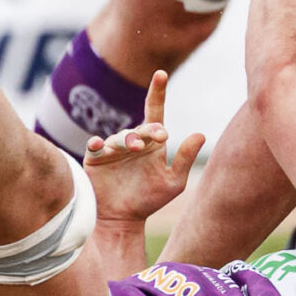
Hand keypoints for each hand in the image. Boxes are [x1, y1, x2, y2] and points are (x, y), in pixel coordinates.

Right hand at [85, 71, 205, 225]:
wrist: (122, 220)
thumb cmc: (149, 200)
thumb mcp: (172, 182)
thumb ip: (185, 159)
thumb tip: (201, 134)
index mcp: (151, 142)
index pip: (154, 112)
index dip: (157, 92)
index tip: (161, 74)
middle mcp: (132, 141)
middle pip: (139, 128)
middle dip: (148, 131)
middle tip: (159, 137)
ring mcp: (112, 149)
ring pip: (119, 136)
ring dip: (126, 140)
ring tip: (132, 148)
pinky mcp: (95, 158)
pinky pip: (95, 145)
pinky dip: (97, 143)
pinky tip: (100, 144)